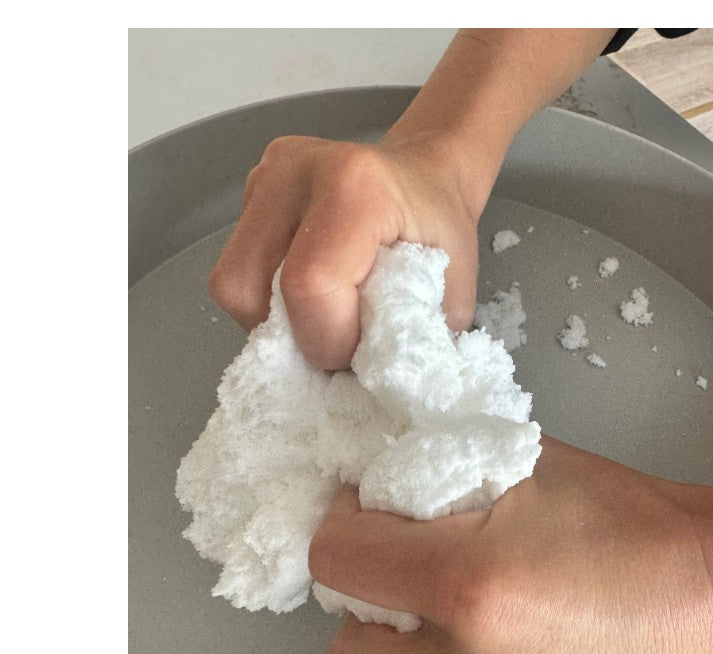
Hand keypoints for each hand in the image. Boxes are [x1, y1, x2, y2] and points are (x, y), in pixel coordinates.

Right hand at [208, 135, 479, 368]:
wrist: (425, 176)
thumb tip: (371, 393)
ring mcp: (265, 178)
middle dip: (293, 336)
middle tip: (338, 340)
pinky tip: (307, 296)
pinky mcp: (249, 193)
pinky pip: (236, 271)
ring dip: (274, 323)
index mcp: (356, 187)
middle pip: (250, 287)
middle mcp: (296, 172)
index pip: (308, 285)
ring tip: (322, 317)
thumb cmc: (441, 232)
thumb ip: (410, 343)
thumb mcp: (450, 297)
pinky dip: (267, 302)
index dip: (327, 339)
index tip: (359, 351)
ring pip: (233, 285)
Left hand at [309, 435, 712, 653]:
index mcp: (472, 587)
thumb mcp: (520, 470)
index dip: (342, 526)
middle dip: (361, 603)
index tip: (362, 516)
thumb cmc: (637, 528)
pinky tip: (486, 653)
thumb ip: (432, 476)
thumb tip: (376, 489)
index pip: (335, 561)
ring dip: (397, 652)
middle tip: (399, 571)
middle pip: (342, 652)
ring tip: (448, 615)